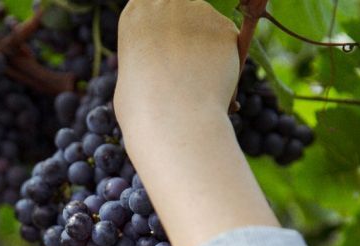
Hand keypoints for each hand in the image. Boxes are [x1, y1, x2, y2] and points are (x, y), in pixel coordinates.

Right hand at [114, 0, 239, 130]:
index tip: (168, 48)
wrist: (172, 121)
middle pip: (186, 13)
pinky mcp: (225, 27)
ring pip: (209, 29)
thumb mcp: (130, 76)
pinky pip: (229, 45)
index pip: (156, 6)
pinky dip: (226, 65)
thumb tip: (158, 63)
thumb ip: (146, 57)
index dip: (167, 28)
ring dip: (208, 51)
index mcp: (136, 12)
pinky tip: (212, 84)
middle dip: (189, 36)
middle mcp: (167, 2)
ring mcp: (198, 11)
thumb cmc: (143, 110)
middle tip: (186, 70)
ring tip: (196, 85)